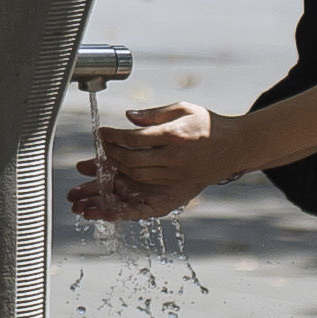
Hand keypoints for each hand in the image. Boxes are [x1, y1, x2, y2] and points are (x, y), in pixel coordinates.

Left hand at [71, 97, 238, 222]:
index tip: (101, 134)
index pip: (134, 139)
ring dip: (107, 188)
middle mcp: (173, 161)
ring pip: (133, 185)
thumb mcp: (183, 108)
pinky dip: (121, 207)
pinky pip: (143, 203)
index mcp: (174, 137)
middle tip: (88, 160)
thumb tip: (128, 116)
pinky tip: (101, 209)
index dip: (113, 137)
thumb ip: (154, 113)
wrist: (232, 148)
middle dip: (106, 161)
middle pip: (130, 164)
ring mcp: (173, 180)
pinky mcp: (174, 193)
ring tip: (84, 193)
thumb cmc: (205, 125)